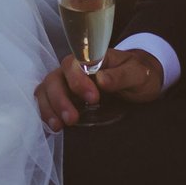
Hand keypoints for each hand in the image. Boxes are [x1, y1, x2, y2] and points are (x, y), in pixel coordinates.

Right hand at [35, 49, 164, 127]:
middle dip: (60, 99)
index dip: (78, 81)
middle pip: (55, 79)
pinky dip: (46, 113)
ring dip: (49, 108)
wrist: (139, 81)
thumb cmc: (138, 73)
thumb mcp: (138, 73)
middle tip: (72, 119)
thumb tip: (101, 79)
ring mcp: (66, 82)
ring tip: (59, 126)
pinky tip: (54, 126)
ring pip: (46, 90)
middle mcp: (73, 69)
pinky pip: (46, 102)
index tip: (93, 98)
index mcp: (90, 57)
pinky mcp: (64, 97)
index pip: (74, 65)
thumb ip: (121, 75)